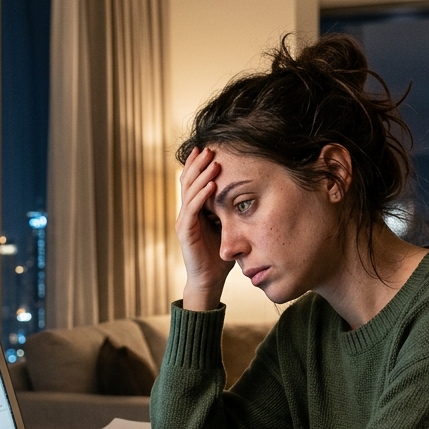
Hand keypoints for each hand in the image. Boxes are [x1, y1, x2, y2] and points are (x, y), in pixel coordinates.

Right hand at [177, 146, 234, 310]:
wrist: (209, 280)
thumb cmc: (219, 256)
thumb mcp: (226, 227)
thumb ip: (228, 211)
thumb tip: (244, 193)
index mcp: (194, 210)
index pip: (192, 181)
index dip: (197, 164)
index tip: (207, 148)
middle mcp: (186, 212)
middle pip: (188, 181)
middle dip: (197, 163)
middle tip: (209, 148)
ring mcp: (184, 221)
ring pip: (189, 192)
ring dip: (201, 175)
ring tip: (213, 162)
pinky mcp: (185, 232)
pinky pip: (192, 209)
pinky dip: (201, 195)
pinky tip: (211, 184)